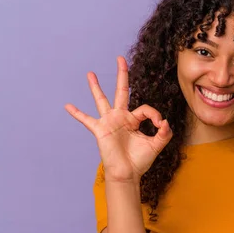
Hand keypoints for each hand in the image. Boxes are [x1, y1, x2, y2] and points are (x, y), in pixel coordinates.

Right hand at [65, 56, 172, 182]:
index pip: (145, 108)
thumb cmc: (140, 161)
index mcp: (134, 120)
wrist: (127, 174)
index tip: (160, 125)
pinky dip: (77, 114)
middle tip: (121, 58)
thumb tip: (165, 121)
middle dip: (122, 75)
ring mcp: (109, 122)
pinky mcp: (100, 130)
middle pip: (122, 91)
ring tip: (90, 73)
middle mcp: (121, 117)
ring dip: (96, 86)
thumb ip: (165, 133)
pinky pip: (86, 120)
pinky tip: (68, 106)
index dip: (155, 115)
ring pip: (102, 100)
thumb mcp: (157, 145)